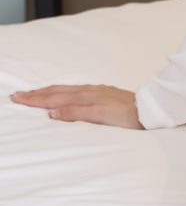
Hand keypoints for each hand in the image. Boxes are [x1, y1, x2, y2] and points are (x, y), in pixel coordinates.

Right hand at [9, 84, 143, 128]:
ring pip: (65, 90)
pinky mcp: (101, 94)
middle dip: (36, 94)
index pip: (54, 98)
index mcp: (84, 97)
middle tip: (17, 95)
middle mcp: (87, 91)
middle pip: (56, 91)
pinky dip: (61, 92)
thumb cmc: (126, 116)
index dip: (35, 99)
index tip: (18, 98)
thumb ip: (76, 113)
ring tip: (34, 93)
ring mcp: (95, 91)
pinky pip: (74, 91)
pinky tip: (62, 93)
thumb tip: (52, 112)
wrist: (148, 110)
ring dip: (47, 91)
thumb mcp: (99, 116)